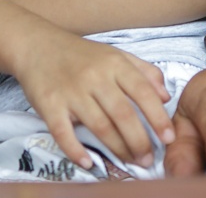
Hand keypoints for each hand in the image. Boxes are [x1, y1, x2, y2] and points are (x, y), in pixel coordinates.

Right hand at [12, 33, 172, 171]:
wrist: (37, 44)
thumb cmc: (80, 54)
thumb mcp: (114, 54)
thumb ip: (143, 71)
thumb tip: (166, 96)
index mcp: (114, 64)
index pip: (142, 92)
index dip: (158, 117)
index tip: (168, 137)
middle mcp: (94, 76)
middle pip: (123, 113)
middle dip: (139, 140)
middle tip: (148, 159)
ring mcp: (71, 91)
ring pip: (99, 125)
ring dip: (117, 148)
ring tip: (131, 162)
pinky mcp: (49, 104)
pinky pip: (63, 132)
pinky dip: (76, 150)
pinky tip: (88, 162)